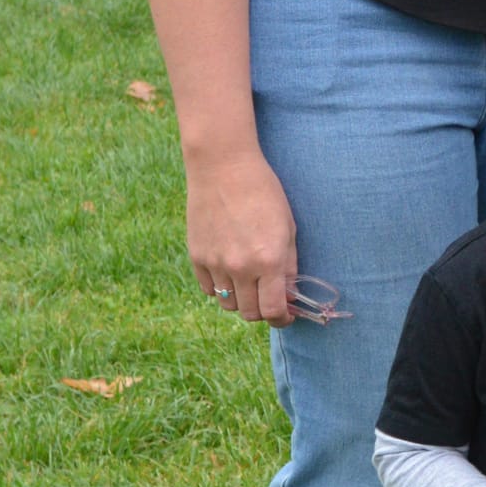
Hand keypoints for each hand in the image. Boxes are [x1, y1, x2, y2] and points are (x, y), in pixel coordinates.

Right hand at [186, 148, 299, 325]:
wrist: (224, 167)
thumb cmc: (264, 193)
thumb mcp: (288, 227)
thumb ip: (289, 265)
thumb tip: (288, 295)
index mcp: (269, 260)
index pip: (273, 311)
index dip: (282, 319)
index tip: (286, 316)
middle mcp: (240, 267)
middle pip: (250, 313)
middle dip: (262, 311)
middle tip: (268, 298)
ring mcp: (215, 263)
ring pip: (228, 304)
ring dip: (241, 299)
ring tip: (248, 281)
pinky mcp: (196, 256)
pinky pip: (208, 289)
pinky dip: (220, 287)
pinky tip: (229, 270)